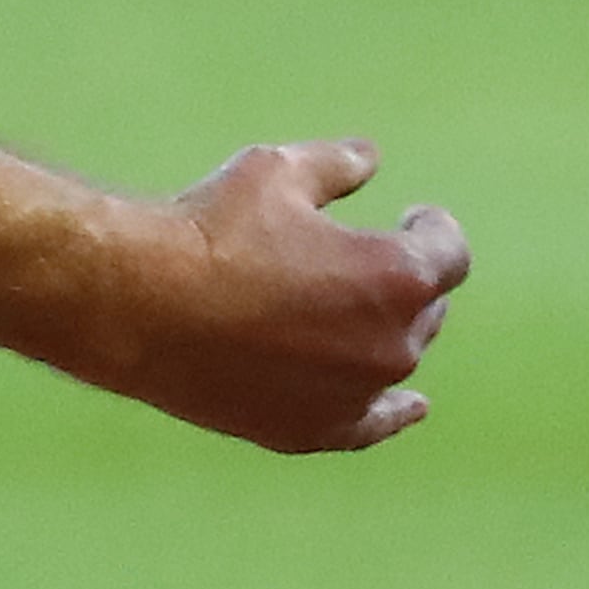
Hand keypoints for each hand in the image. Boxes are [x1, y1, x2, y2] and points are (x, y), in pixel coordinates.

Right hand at [124, 139, 469, 453]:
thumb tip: (370, 158)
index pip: (448, 252)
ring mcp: (354, 395)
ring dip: (382, 331)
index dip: (432, 229)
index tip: (412, 217)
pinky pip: (371, 423)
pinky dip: (392, 412)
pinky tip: (411, 407)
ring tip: (341, 309)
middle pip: (426, 310)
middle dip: (404, 281)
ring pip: (395, 359)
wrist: (140, 305)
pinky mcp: (311, 430)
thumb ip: (336, 166)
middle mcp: (391, 343)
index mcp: (397, 275)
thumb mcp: (276, 171)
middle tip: (358, 258)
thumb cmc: (210, 229)